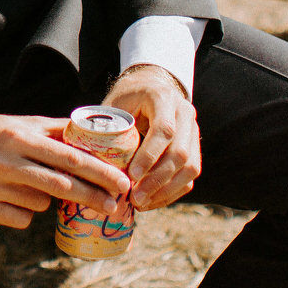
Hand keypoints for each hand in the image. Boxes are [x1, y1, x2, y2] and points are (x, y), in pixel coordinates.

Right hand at [0, 105, 131, 227]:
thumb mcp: (21, 123)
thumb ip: (55, 131)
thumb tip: (94, 135)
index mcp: (19, 137)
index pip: (68, 157)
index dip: (99, 172)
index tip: (122, 184)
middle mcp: (5, 160)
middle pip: (60, 185)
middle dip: (92, 197)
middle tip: (116, 207)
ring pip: (40, 204)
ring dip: (47, 199)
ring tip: (28, 184)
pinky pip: (21, 219)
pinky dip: (25, 212)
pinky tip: (11, 197)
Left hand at [103, 64, 201, 211]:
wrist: (149, 85)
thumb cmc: (126, 98)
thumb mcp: (114, 105)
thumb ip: (108, 128)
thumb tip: (93, 163)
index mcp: (163, 98)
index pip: (164, 130)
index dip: (149, 156)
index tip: (131, 175)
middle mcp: (184, 113)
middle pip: (180, 153)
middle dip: (157, 180)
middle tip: (135, 197)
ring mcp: (193, 130)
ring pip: (190, 167)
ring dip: (166, 190)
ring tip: (141, 203)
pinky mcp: (195, 147)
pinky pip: (190, 175)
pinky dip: (172, 191)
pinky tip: (151, 200)